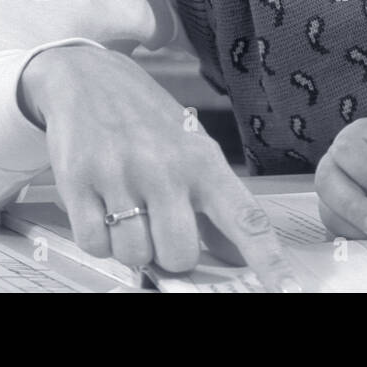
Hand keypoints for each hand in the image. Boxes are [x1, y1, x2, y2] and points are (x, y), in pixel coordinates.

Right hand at [20, 45, 300, 291]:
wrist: (88, 77)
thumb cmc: (147, 119)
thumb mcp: (193, 151)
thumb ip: (214, 204)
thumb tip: (237, 255)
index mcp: (204, 161)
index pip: (246, 218)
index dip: (268, 259)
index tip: (286, 289)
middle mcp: (166, 168)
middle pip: (180, 254)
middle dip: (170, 253)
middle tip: (161, 222)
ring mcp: (122, 175)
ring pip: (135, 255)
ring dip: (132, 245)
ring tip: (129, 208)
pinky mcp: (79, 181)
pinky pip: (95, 244)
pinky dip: (99, 238)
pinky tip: (104, 207)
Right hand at [314, 119, 366, 240]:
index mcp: (365, 136)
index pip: (349, 150)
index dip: (366, 172)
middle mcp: (346, 164)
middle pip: (328, 182)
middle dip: (355, 208)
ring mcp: (341, 194)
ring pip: (331, 212)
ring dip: (360, 229)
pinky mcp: (344, 221)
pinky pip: (340, 235)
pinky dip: (360, 243)